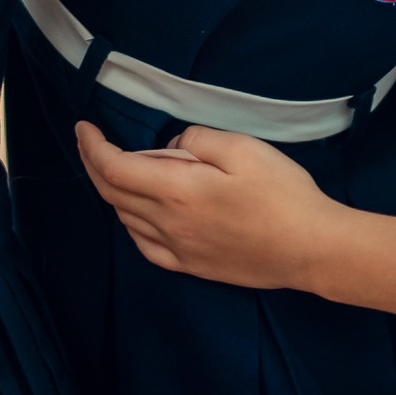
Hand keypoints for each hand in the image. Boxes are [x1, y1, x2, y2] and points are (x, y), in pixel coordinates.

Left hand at [73, 122, 331, 290]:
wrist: (312, 249)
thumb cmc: (283, 195)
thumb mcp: (243, 148)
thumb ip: (196, 140)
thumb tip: (170, 148)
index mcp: (178, 192)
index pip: (114, 168)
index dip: (92, 146)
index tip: (83, 127)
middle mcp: (168, 225)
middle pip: (113, 194)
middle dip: (94, 164)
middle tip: (91, 142)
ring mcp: (178, 250)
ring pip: (126, 220)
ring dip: (113, 192)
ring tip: (119, 170)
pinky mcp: (192, 267)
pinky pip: (145, 246)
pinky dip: (132, 223)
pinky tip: (139, 214)